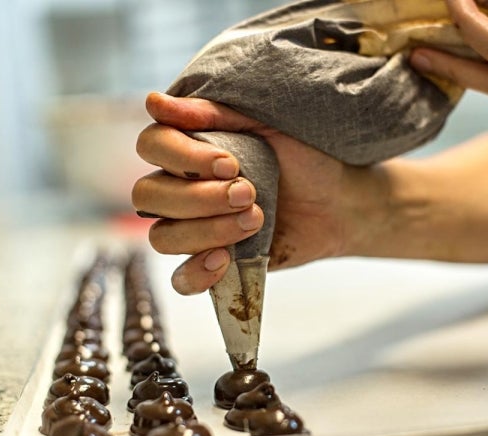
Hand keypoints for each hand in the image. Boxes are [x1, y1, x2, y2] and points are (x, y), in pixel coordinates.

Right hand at [132, 93, 374, 294]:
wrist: (339, 202)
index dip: (181, 157)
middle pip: (148, 196)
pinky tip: (224, 259)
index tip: (229, 162)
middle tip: (249, 193)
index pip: (151, 146)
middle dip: (198, 197)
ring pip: (162, 237)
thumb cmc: (304, 158)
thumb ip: (214, 114)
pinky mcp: (214, 264)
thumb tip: (155, 103)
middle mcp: (182, 188)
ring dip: (206, 230)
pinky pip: (181, 279)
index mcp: (189, 149)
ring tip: (255, 219)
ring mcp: (194, 228)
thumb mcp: (264, 124)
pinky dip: (196, 272)